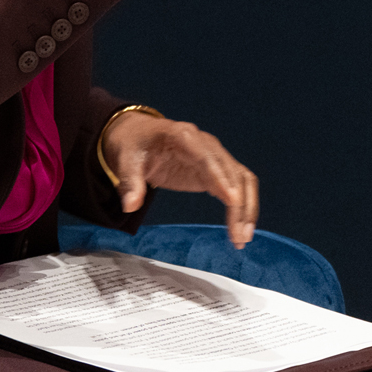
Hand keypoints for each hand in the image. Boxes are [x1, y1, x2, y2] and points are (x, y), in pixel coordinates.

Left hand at [102, 110, 259, 248]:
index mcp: (184, 136)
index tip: (232, 200)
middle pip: (231, 172)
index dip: (221, 178)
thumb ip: (130, 183)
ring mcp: (215, 155)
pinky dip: (243, 205)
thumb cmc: (133, 146)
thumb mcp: (125, 162)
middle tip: (239, 235)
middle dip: (239, 204)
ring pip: (242, 179)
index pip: (207, 158)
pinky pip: (237, 185)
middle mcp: (206, 144)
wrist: (138, 134)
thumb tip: (130, 206)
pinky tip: (239, 228)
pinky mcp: (216, 169)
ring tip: (243, 237)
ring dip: (247, 207)